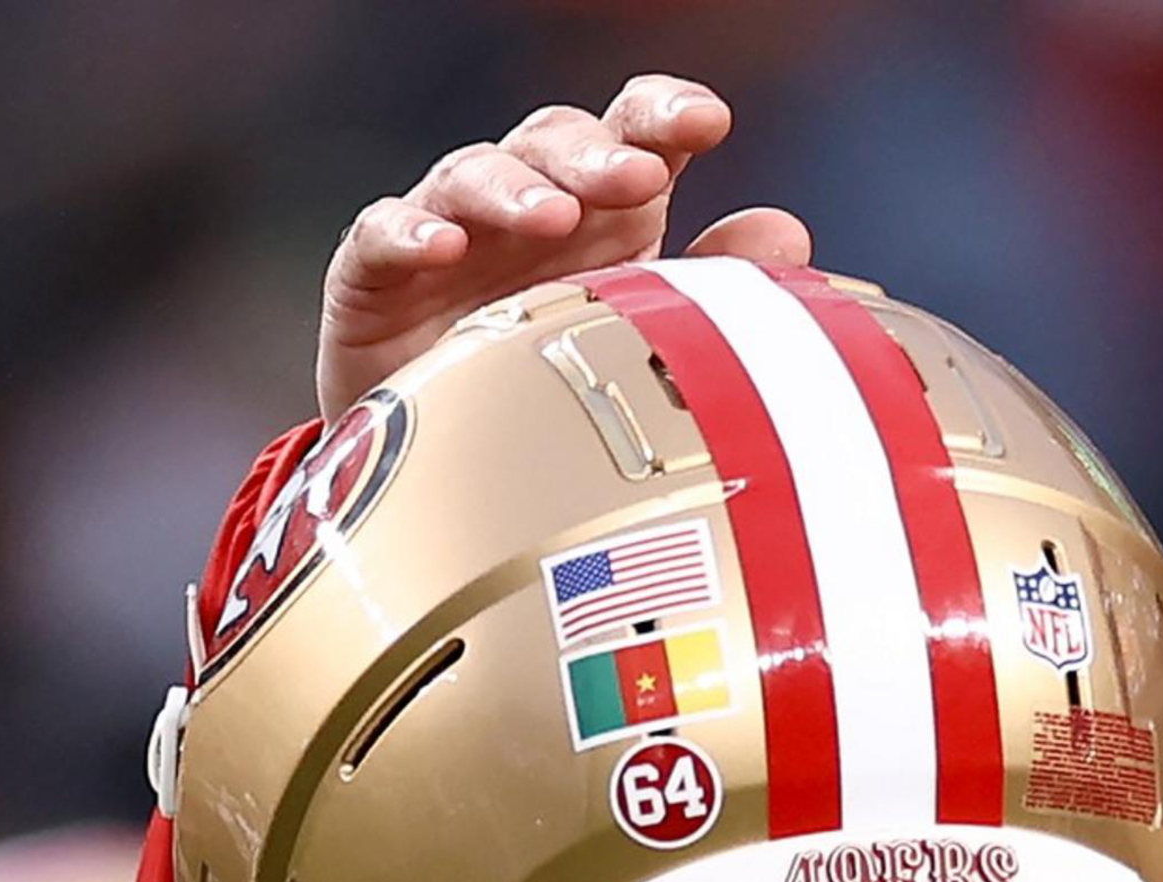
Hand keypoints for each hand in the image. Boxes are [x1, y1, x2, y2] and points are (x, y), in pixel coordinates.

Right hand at [318, 75, 815, 419]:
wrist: (457, 486)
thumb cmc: (561, 394)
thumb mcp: (648, 346)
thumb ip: (719, 290)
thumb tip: (787, 233)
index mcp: (605, 213)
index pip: (635, 133)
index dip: (664, 114)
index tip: (707, 123)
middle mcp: (527, 208)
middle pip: (557, 142)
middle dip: (597, 152)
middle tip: (636, 178)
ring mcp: (449, 235)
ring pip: (473, 175)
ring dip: (514, 189)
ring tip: (551, 219)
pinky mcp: (375, 278)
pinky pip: (381, 235)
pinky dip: (408, 232)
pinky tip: (440, 249)